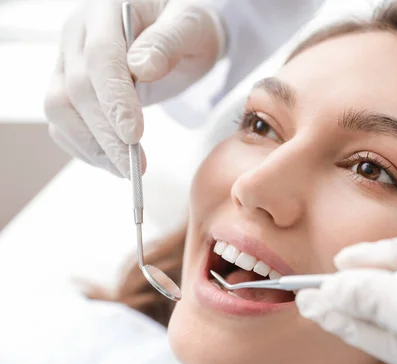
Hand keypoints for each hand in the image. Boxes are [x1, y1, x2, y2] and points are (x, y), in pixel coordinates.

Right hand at [44, 0, 225, 176]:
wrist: (179, 32)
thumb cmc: (187, 26)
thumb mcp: (190, 25)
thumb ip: (168, 42)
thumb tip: (142, 67)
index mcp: (105, 11)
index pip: (101, 58)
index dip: (114, 99)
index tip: (134, 135)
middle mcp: (79, 35)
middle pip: (77, 90)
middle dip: (105, 134)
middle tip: (135, 167)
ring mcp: (69, 61)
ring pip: (60, 109)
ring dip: (91, 146)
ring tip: (126, 170)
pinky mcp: (70, 86)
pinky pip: (63, 121)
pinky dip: (84, 147)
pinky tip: (112, 161)